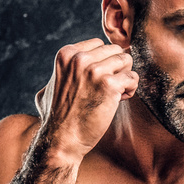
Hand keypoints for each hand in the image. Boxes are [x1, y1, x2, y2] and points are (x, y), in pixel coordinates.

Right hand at [34, 39, 138, 159]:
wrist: (61, 138)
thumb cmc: (56, 117)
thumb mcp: (50, 85)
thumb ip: (63, 71)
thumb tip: (68, 64)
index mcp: (67, 54)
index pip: (99, 45)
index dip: (103, 62)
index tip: (98, 80)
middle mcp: (80, 58)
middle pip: (115, 51)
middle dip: (116, 69)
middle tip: (109, 88)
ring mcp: (94, 70)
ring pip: (126, 60)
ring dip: (125, 78)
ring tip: (116, 94)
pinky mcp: (109, 85)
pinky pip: (133, 77)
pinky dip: (131, 89)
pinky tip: (120, 100)